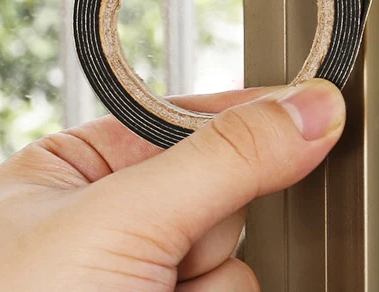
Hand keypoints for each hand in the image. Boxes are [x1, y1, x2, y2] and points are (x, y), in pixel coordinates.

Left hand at [0, 80, 344, 290]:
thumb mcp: (122, 222)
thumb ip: (224, 158)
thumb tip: (311, 108)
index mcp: (67, 176)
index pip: (180, 117)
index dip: (242, 113)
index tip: (306, 105)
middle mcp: (107, 226)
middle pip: (218, 186)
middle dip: (212, 222)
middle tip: (175, 253)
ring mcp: (144, 277)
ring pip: (236, 250)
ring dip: (211, 282)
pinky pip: (240, 289)